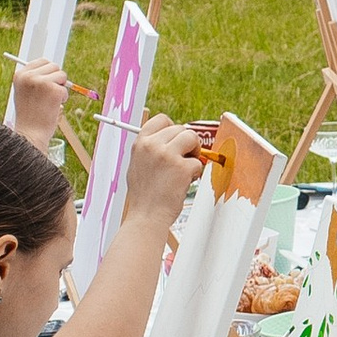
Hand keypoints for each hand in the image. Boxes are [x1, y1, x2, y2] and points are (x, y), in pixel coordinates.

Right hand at [9, 61, 70, 148]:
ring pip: (62, 75)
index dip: (49, 72)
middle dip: (57, 79)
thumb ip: (34, 79)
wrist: (30, 134)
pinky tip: (52, 108)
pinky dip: (63, 98)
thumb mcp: (25, 93)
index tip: (47, 84)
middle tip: (49, 95)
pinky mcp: (54, 90)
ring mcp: (41, 82)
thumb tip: (52, 68)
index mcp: (20, 75)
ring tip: (49, 102)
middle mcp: (29, 76)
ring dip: (60, 88)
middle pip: (54, 66)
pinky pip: (65, 89)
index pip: (42, 61)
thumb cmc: (29, 116)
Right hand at [123, 112, 207, 240]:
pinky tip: (184, 182)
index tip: (176, 139)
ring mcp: (168, 155)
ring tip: (186, 168)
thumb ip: (151, 150)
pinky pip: (198, 162)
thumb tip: (170, 140)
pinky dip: (195, 173)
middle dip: (187, 143)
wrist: (147, 216)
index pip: (161, 119)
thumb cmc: (144, 196)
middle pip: (180, 129)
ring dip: (194, 152)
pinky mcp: (182, 168)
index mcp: (140, 143)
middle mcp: (153, 145)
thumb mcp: (138, 165)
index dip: (173, 127)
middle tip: (185, 159)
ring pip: (192, 138)